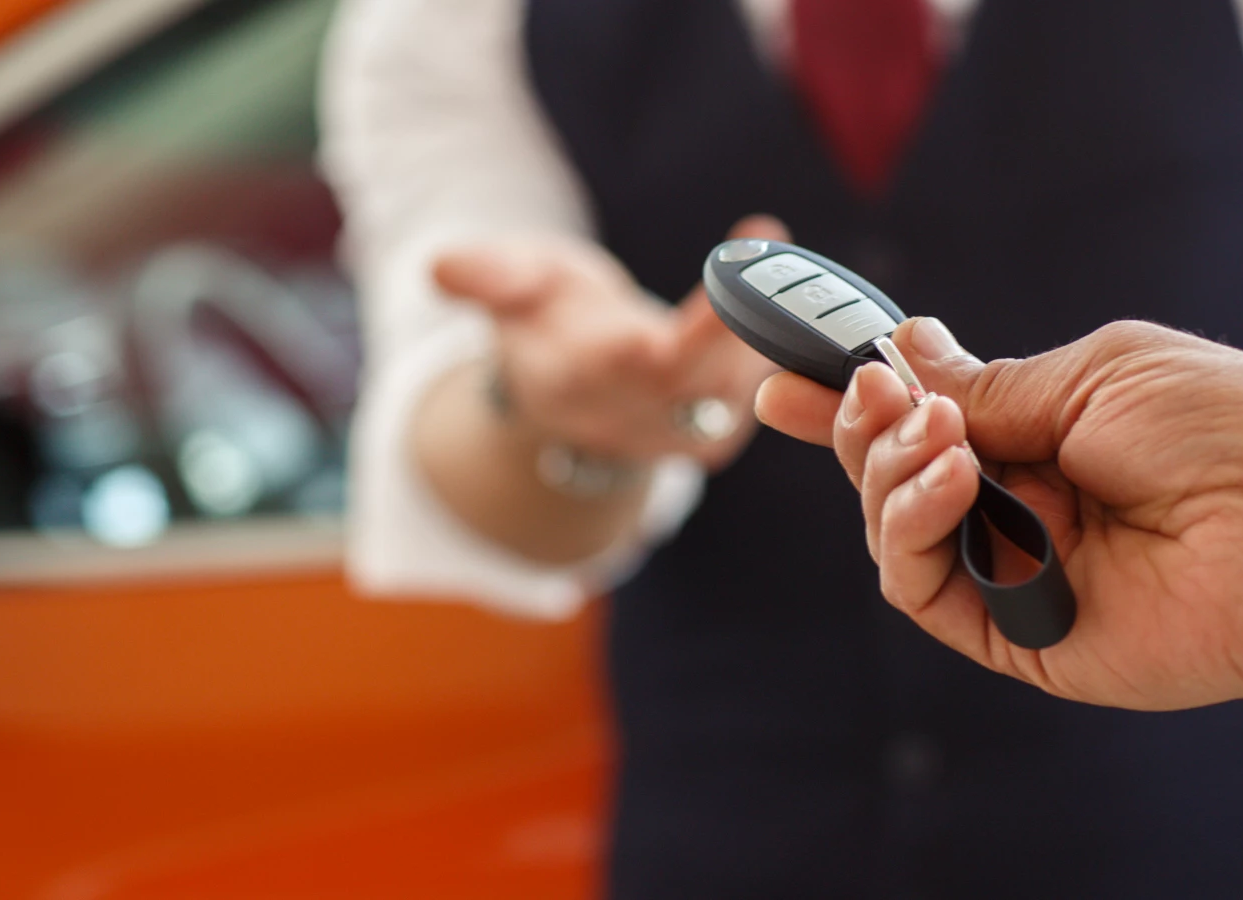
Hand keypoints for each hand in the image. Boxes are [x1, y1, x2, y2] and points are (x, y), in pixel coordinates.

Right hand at [434, 217, 787, 466]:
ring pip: (741, 396)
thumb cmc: (543, 313)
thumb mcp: (514, 281)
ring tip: (793, 270)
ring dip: (775, 336)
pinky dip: (786, 355)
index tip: (737, 279)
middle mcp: (628, 416)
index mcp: (578, 377)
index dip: (695, 329)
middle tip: (783, 263)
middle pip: (704, 384)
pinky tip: (803, 302)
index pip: (642, 362)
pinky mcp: (713, 435)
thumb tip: (440, 266)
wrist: (563, 385)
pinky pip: (759, 402)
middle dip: (749, 327)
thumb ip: (489, 275)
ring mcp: (673, 435)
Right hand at [755, 320, 1242, 755]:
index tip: (784, 369)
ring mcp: (1017, 572)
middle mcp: (1024, 504)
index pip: (925, 415)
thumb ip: (983, 386)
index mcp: (1047, 432)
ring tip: (934, 434)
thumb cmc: (1225, 427)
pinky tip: (953, 479)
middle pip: (891, 472)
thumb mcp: (1090, 373)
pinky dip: (913, 530)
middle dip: (856, 427)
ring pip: (892, 531)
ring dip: (888, 471)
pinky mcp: (1016, 638)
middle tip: (861, 390)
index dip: (851, 396)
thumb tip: (902, 350)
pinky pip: (921, 589)